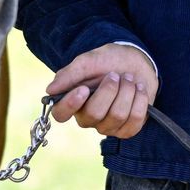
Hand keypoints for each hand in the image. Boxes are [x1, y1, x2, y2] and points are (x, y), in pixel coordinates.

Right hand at [44, 43, 158, 138]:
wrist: (135, 62)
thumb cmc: (108, 61)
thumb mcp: (88, 61)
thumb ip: (69, 74)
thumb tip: (50, 90)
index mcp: (72, 101)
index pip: (60, 114)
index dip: (71, 104)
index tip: (84, 88)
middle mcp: (87, 117)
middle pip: (94, 114)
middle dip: (109, 90)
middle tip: (115, 75)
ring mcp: (107, 126)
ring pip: (117, 116)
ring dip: (127, 92)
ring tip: (129, 79)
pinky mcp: (127, 129)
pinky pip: (135, 121)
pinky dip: (140, 101)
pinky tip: (139, 90)